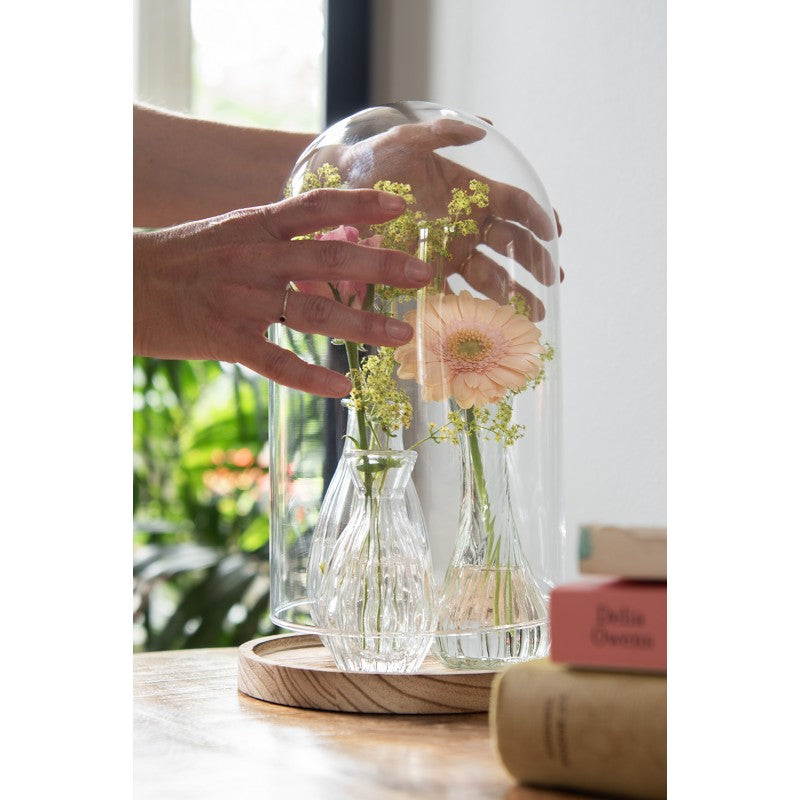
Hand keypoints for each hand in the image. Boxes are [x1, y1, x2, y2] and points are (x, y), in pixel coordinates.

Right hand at [134, 189, 433, 395]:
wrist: (126, 286)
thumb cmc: (185, 258)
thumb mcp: (231, 232)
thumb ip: (280, 237)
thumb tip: (336, 240)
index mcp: (254, 225)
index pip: (315, 206)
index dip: (360, 203)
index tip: (401, 206)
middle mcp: (253, 258)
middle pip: (328, 257)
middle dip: (382, 264)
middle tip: (424, 274)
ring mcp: (241, 300)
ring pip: (313, 312)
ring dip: (362, 324)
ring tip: (401, 333)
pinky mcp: (227, 339)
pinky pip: (277, 362)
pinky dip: (311, 377)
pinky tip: (341, 387)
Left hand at [336, 118, 563, 319]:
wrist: (338, 187)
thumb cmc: (375, 159)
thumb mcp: (408, 140)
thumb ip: (444, 134)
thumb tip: (487, 127)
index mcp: (473, 192)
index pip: (516, 207)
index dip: (539, 218)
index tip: (554, 234)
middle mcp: (468, 224)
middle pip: (512, 246)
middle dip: (536, 264)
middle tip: (554, 283)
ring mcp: (450, 250)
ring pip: (490, 274)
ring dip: (514, 293)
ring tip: (532, 313)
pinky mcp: (427, 272)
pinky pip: (455, 292)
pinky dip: (473, 308)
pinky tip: (490, 323)